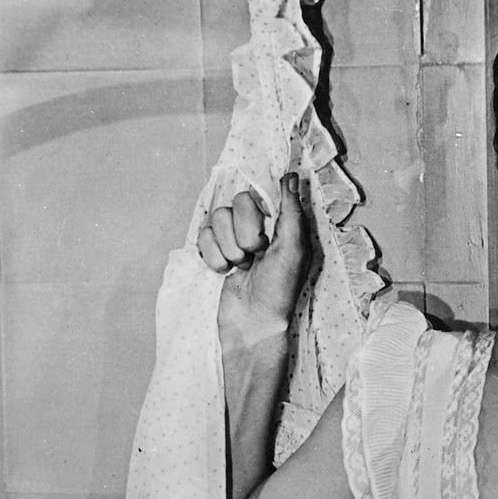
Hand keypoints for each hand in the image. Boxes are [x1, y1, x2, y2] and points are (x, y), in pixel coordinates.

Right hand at [199, 173, 311, 348]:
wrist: (252, 323)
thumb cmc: (279, 289)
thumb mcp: (294, 248)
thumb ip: (291, 210)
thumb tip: (291, 176)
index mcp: (277, 223)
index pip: (257, 194)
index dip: (257, 214)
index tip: (264, 235)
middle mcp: (254, 227)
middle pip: (235, 203)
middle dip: (244, 234)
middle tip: (255, 255)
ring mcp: (232, 239)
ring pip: (217, 220)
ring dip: (229, 248)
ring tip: (242, 267)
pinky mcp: (214, 252)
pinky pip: (203, 237)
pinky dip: (214, 258)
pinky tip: (226, 272)